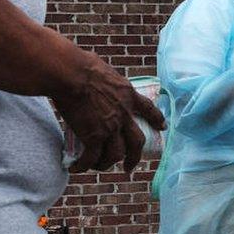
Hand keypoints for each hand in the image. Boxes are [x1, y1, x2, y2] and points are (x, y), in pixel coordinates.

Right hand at [54, 52, 165, 172]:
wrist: (71, 74)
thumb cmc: (82, 65)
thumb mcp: (105, 71)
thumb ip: (106, 80)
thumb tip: (96, 75)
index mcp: (128, 95)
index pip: (148, 109)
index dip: (156, 119)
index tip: (162, 127)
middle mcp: (123, 114)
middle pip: (137, 142)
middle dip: (135, 157)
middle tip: (130, 166)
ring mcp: (109, 127)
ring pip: (115, 155)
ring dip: (107, 164)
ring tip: (99, 167)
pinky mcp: (93, 136)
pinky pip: (91, 158)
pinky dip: (85, 165)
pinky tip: (78, 168)